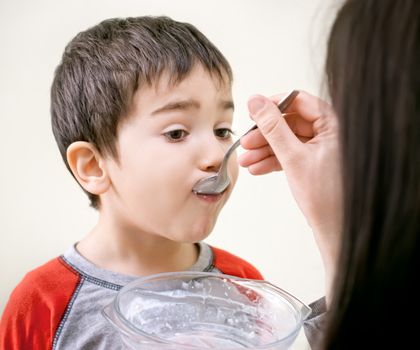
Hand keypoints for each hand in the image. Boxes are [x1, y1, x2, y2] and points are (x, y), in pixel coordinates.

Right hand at [239, 91, 341, 300]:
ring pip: (287, 139)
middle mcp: (329, 132)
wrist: (334, 227)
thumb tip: (256, 102)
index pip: (299, 101)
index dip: (273, 105)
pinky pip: (290, 154)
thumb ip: (273, 127)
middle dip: (264, 135)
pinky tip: (257, 168)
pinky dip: (273, 160)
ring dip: (264, 150)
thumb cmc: (324, 195)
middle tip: (245, 143)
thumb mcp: (293, 157)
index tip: (253, 112)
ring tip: (245, 161)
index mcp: (333, 124)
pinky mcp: (313, 162)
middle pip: (289, 122)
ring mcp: (321, 148)